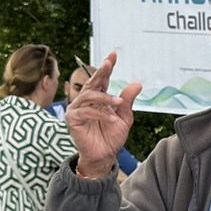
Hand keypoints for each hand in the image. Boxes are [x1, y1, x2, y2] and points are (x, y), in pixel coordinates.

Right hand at [65, 51, 141, 176]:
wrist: (105, 155)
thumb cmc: (112, 136)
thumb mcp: (124, 117)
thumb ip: (127, 101)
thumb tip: (137, 83)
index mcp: (99, 98)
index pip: (102, 79)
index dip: (107, 67)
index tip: (113, 54)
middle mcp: (86, 100)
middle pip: (92, 82)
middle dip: (101, 72)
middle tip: (109, 63)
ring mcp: (77, 108)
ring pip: (89, 95)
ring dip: (105, 98)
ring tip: (118, 103)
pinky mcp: (72, 119)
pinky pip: (86, 112)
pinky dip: (100, 114)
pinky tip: (112, 118)